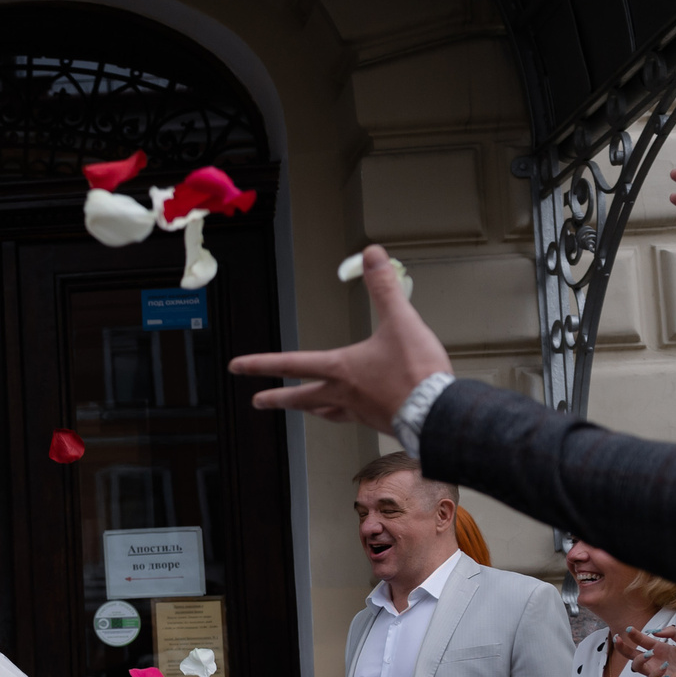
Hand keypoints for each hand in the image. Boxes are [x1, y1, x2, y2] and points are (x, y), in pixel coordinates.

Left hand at [228, 247, 449, 431]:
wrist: (438, 414)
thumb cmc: (417, 374)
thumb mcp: (400, 321)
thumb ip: (384, 287)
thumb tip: (371, 255)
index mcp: (340, 369)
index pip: (291, 363)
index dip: (260, 363)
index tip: (237, 367)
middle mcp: (343, 393)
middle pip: (300, 397)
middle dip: (276, 398)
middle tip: (258, 401)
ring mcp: (360, 411)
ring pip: (324, 410)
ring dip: (309, 408)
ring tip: (304, 408)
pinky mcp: (379, 421)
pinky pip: (352, 418)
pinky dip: (345, 414)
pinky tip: (352, 413)